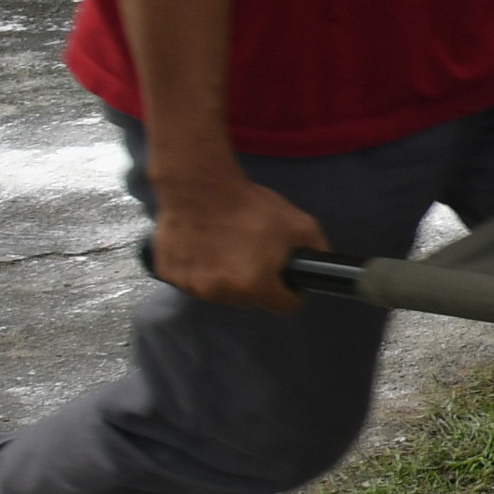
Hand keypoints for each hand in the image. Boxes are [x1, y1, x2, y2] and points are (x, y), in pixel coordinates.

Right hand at [148, 167, 329, 314]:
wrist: (199, 187)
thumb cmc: (250, 206)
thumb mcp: (300, 224)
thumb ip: (318, 251)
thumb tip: (323, 269)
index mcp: (256, 285)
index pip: (286, 307)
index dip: (292, 292)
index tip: (287, 278)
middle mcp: (222, 293)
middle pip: (253, 302)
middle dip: (260, 284)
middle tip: (256, 255)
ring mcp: (192, 286)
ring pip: (223, 293)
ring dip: (229, 279)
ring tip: (229, 248)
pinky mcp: (170, 275)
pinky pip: (195, 281)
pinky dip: (202, 270)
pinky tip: (205, 247)